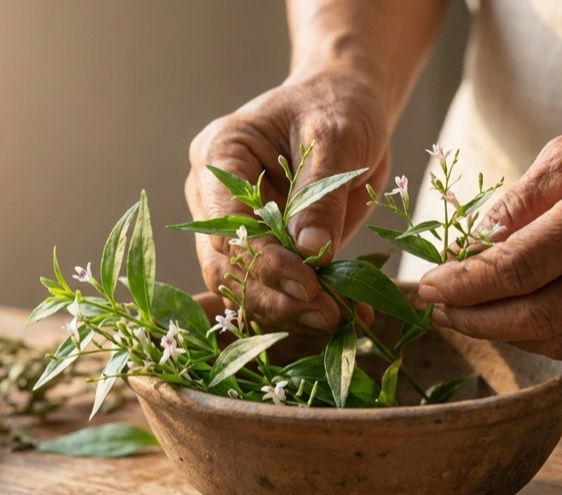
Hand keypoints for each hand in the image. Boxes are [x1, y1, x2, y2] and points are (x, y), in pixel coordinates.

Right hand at [185, 71, 389, 332]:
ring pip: (243, 286)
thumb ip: (319, 194)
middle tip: (325, 315)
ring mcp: (235, 229)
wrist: (346, 107)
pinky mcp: (264, 251)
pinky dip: (303, 307)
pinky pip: (271, 289)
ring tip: (334, 319)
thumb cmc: (335, 107)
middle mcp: (215, 198)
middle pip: (226, 264)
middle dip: (273, 296)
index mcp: (219, 156)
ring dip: (286, 311)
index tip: (308, 284)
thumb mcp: (335, 138)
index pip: (227, 223)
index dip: (263, 261)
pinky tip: (342, 315)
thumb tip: (310, 253)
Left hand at [418, 89, 561, 358]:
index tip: (426, 287)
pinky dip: (547, 332)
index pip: (519, 267)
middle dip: (477, 320)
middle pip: (538, 316)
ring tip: (471, 312)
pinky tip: (520, 312)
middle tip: (440, 309)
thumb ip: (517, 204)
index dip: (464, 285)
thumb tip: (464, 250)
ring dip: (507, 332)